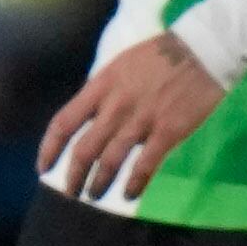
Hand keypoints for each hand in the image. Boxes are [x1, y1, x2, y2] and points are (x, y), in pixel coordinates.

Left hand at [35, 35, 227, 205]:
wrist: (203, 50)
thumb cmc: (158, 57)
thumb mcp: (119, 65)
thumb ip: (101, 92)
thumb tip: (86, 118)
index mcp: (101, 86)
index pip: (64, 122)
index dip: (49, 149)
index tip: (43, 167)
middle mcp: (116, 105)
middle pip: (84, 149)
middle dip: (73, 176)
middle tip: (71, 192)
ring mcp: (142, 119)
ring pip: (110, 160)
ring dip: (99, 183)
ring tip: (94, 196)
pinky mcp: (168, 131)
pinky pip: (145, 165)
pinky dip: (134, 183)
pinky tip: (129, 194)